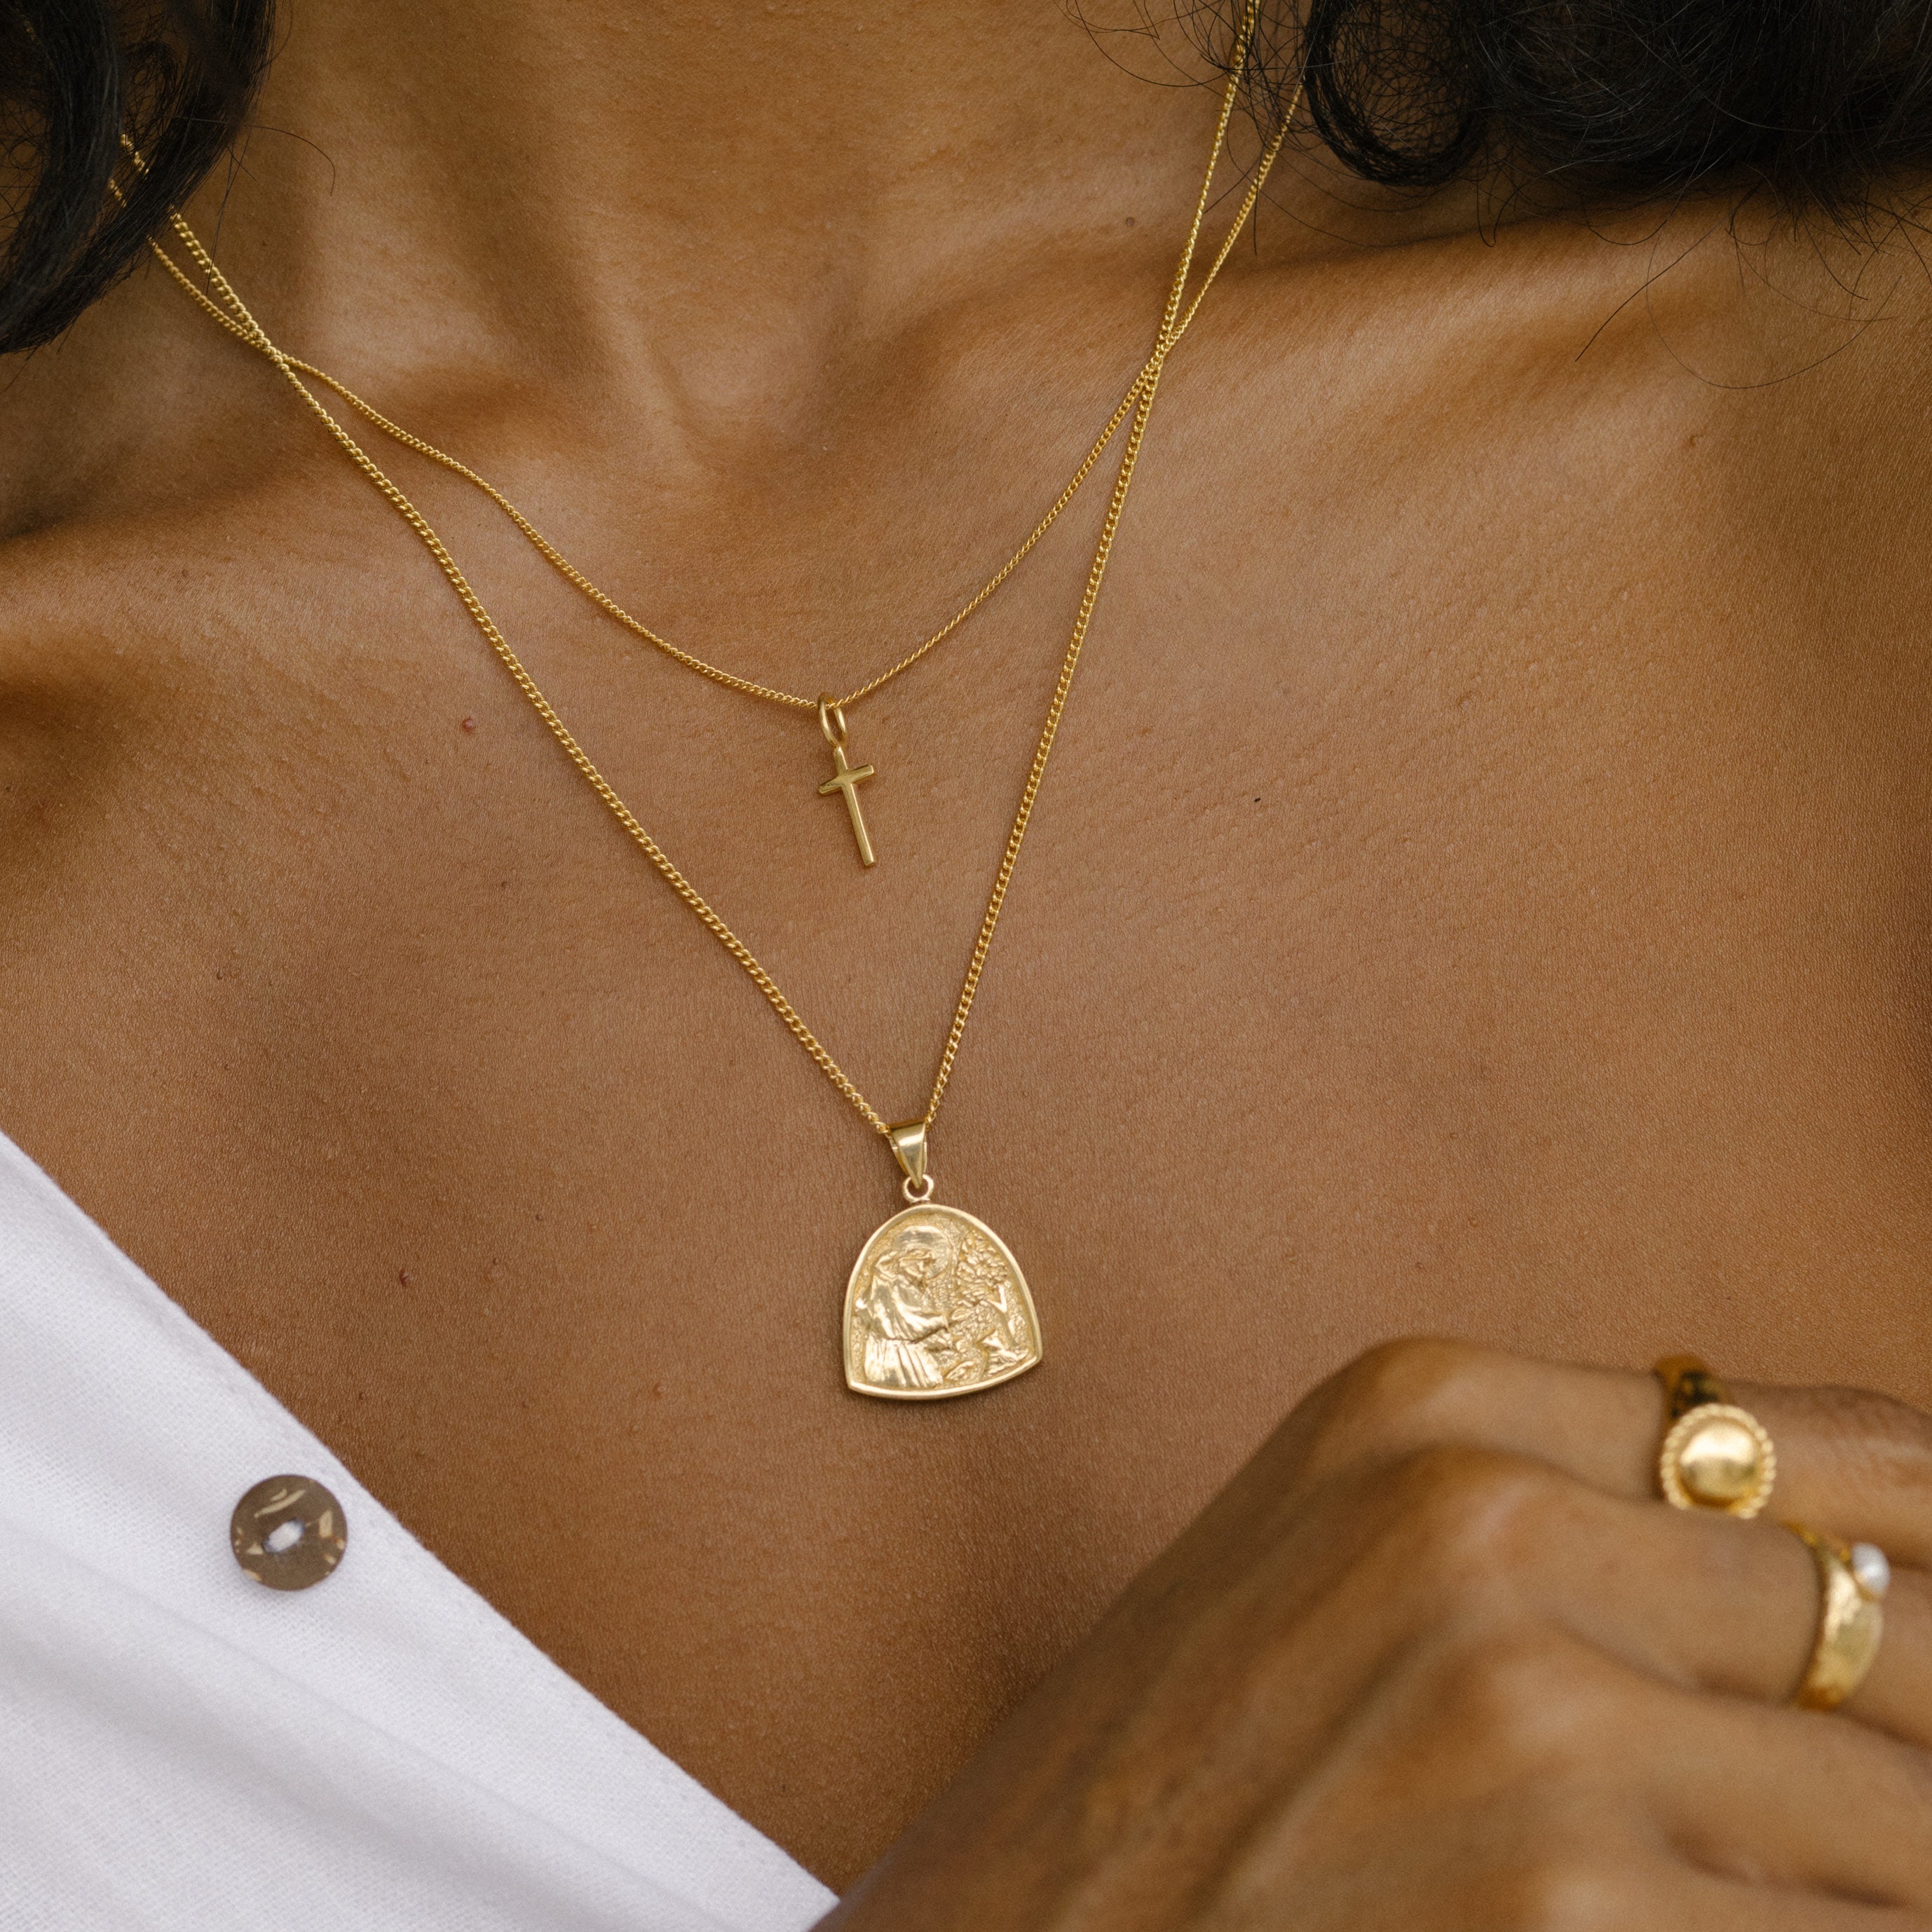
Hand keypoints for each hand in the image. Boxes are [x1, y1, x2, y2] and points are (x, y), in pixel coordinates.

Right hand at [824, 1341, 1931, 1928]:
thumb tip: (1863, 1595)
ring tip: (1789, 1886)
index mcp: (1428, 1408)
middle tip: (1872, 1819)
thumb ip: (1571, 1529)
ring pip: (1901, 1823)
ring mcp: (1519, 1716)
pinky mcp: (1557, 1908)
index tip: (1925, 1650)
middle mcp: (1475, 1522)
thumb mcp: (1346, 1561)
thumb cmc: (1181, 1771)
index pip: (1847, 1450)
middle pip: (1893, 1634)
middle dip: (1919, 1755)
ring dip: (1880, 1879)